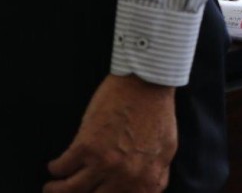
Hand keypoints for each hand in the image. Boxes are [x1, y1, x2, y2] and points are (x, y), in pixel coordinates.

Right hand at [44, 74, 176, 192]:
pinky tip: (55, 166)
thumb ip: (156, 173)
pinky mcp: (87, 146)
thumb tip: (146, 188)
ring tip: (51, 188)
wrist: (148, 83)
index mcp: (148, 180)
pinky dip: (56, 169)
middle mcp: (126, 177)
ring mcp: (105, 163)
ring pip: (71, 190)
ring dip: (56, 190)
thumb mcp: (166, 149)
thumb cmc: (157, 112)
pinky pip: (63, 167)